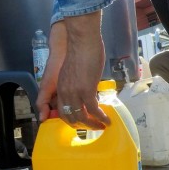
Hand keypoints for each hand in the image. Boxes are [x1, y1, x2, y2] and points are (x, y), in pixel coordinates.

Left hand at [37, 11, 109, 129]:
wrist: (82, 42)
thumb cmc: (80, 51)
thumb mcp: (73, 72)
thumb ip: (76, 83)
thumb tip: (86, 88)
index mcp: (60, 88)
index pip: (62, 111)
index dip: (71, 119)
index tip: (80, 122)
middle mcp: (64, 93)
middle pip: (69, 117)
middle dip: (81, 125)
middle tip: (92, 127)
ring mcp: (75, 93)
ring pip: (81, 117)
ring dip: (92, 125)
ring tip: (101, 127)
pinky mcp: (86, 91)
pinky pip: (93, 110)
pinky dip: (101, 118)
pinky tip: (107, 120)